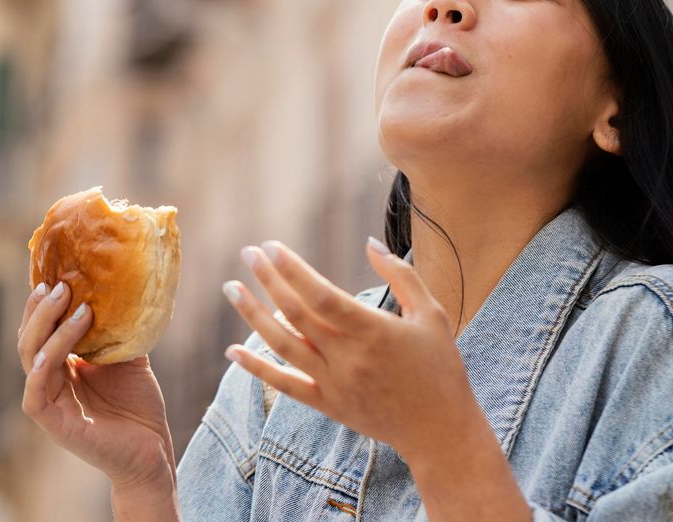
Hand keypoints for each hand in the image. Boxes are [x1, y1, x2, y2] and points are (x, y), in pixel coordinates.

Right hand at [17, 282, 177, 494]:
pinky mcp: (52, 423)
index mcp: (63, 365)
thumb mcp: (128, 356)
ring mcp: (49, 401)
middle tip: (60, 284)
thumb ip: (118, 330)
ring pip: (32, 358)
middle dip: (42, 310)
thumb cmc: (138, 405)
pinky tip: (54, 349)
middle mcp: (50, 380)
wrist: (152, 448)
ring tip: (72, 303)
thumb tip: (121, 289)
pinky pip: (35, 391)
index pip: (43, 329)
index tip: (56, 274)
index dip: (44, 304)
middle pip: (30, 338)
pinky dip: (42, 366)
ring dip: (50, 329)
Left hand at [221, 236, 475, 456]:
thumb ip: (401, 275)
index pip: (321, 295)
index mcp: (374, 331)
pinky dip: (257, 368)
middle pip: (295, 314)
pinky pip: (285, 385)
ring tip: (232, 289)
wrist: (440, 430)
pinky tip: (232, 352)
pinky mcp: (328, 405)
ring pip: (283, 345)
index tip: (271, 246)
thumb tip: (369, 242)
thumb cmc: (440, 366)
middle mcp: (349, 357)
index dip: (293, 269)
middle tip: (248, 253)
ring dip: (253, 315)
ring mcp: (334, 383)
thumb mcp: (431, 314)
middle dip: (268, 280)